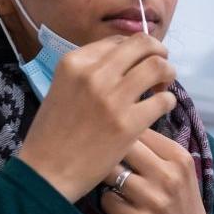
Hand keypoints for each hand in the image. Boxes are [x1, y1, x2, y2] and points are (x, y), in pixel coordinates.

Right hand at [17, 34, 176, 202]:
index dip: (136, 49)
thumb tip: (125, 61)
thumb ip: (89, 72)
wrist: (46, 172)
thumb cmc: (52, 134)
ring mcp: (112, 98)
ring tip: (163, 88)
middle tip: (161, 68)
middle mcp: (94, 74)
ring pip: (158, 66)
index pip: (118, 41)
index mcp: (74, 62)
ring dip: (167, 74)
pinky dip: (167, 102)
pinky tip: (160, 109)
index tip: (140, 63)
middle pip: (143, 44)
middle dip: (159, 52)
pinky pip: (164, 100)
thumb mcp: (62, 88)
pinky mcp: (128, 123)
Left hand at [100, 129, 213, 213]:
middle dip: (108, 151)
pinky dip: (108, 202)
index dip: (121, 132)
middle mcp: (169, 176)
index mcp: (180, 158)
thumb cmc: (183, 209)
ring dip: (105, 178)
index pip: (140, 129)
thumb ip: (160, 150)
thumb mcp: (183, 174)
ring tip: (111, 184)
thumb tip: (126, 122)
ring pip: (111, 172)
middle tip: (102, 159)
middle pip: (122, 146)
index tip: (112, 138)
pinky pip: (107, 200)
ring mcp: (155, 200)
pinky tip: (117, 206)